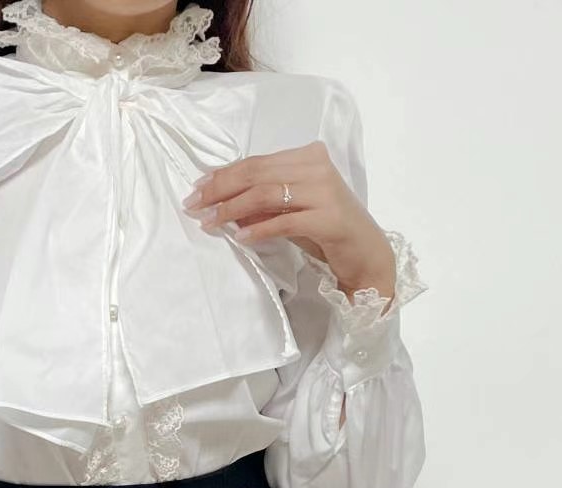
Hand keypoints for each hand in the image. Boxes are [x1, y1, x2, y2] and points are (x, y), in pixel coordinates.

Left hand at [181, 142, 396, 304]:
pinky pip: (284, 221)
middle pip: (257, 173)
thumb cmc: (327, 233)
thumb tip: (222, 205)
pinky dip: (258, 229)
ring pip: (266, 194)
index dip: (224, 175)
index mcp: (308, 157)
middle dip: (220, 189)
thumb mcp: (290, 212)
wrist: (367, 256)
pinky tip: (239, 238)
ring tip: (210, 223)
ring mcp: (325, 191)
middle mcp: (317, 167)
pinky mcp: (329, 219)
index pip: (257, 162)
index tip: (198, 189)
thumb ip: (262, 204)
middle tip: (194, 206)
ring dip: (232, 209)